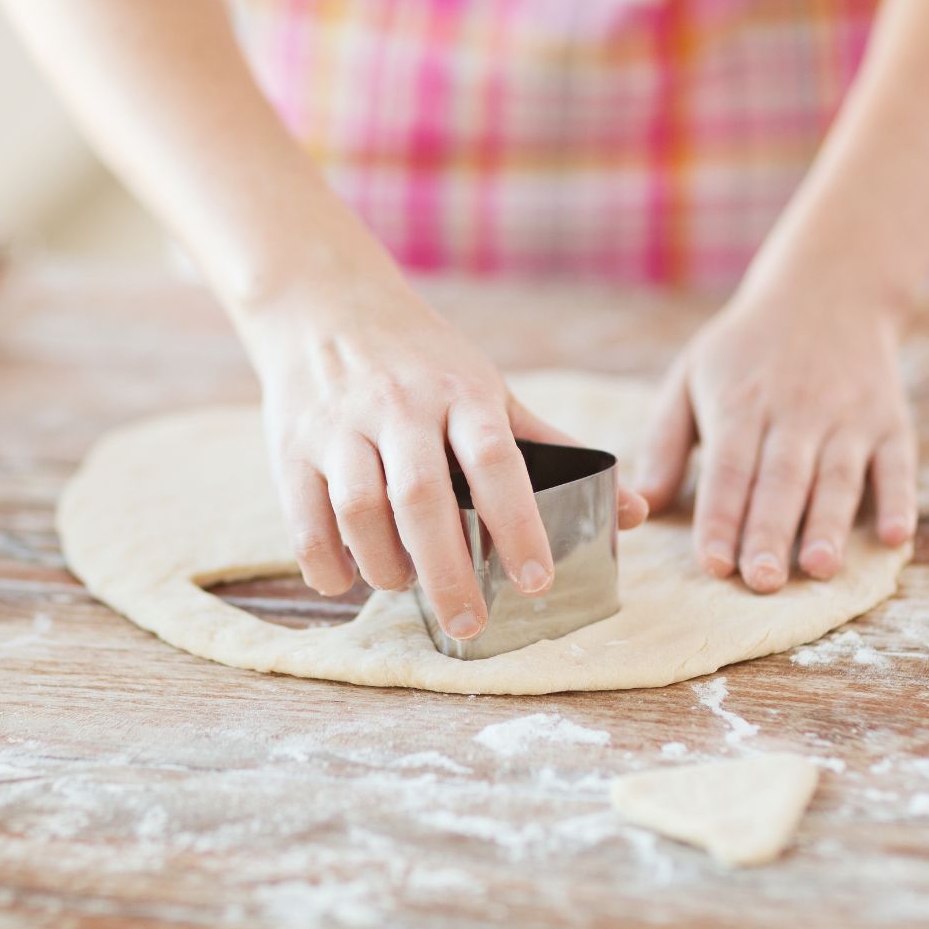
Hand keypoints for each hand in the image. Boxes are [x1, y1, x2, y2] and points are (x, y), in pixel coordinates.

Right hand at [243, 283, 648, 639]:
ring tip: (406, 586)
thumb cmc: (422, 360)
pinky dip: (327, 565)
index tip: (536, 581)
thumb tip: (637, 512)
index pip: (494, 459)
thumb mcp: (489, 389)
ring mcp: (340, 427)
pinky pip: (306, 522)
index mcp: (460, 393)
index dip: (517, 523)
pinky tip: (349, 579)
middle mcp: (399, 406)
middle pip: (422, 498)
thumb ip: (554, 448)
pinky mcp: (291, 448)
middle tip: (471, 624)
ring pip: (361, 512)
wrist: (323, 304)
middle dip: (448, 572)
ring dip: (387, 567)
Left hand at [636, 286, 915, 592]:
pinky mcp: (891, 422)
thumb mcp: (692, 376)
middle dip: (771, 534)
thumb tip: (642, 500)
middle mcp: (796, 412)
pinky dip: (899, 501)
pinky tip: (894, 537)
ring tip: (820, 569)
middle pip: (782, 481)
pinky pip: (897, 465)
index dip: (721, 518)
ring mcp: (848, 418)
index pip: (729, 470)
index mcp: (741, 405)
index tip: (713, 564)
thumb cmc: (746, 349)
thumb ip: (665, 440)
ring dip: (829, 525)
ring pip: (837, 478)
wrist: (830, 289)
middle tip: (762, 582)